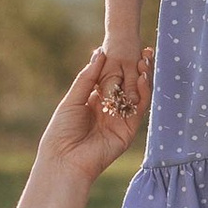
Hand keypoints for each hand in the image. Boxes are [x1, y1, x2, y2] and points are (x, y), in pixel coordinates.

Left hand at [52, 48, 149, 176]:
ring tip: (145, 60)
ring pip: (136, 96)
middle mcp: (109, 111)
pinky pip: (139, 111)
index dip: (118, 64)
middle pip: (126, 86)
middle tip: (143, 51)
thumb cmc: (62, 130)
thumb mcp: (73, 99)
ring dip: (143, 79)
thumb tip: (100, 52)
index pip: (111, 79)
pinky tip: (143, 78)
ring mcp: (120, 121)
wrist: (65, 160)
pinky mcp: (127, 132)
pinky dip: (143, 94)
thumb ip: (88, 77)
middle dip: (135, 69)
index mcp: (93, 103)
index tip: (123, 47)